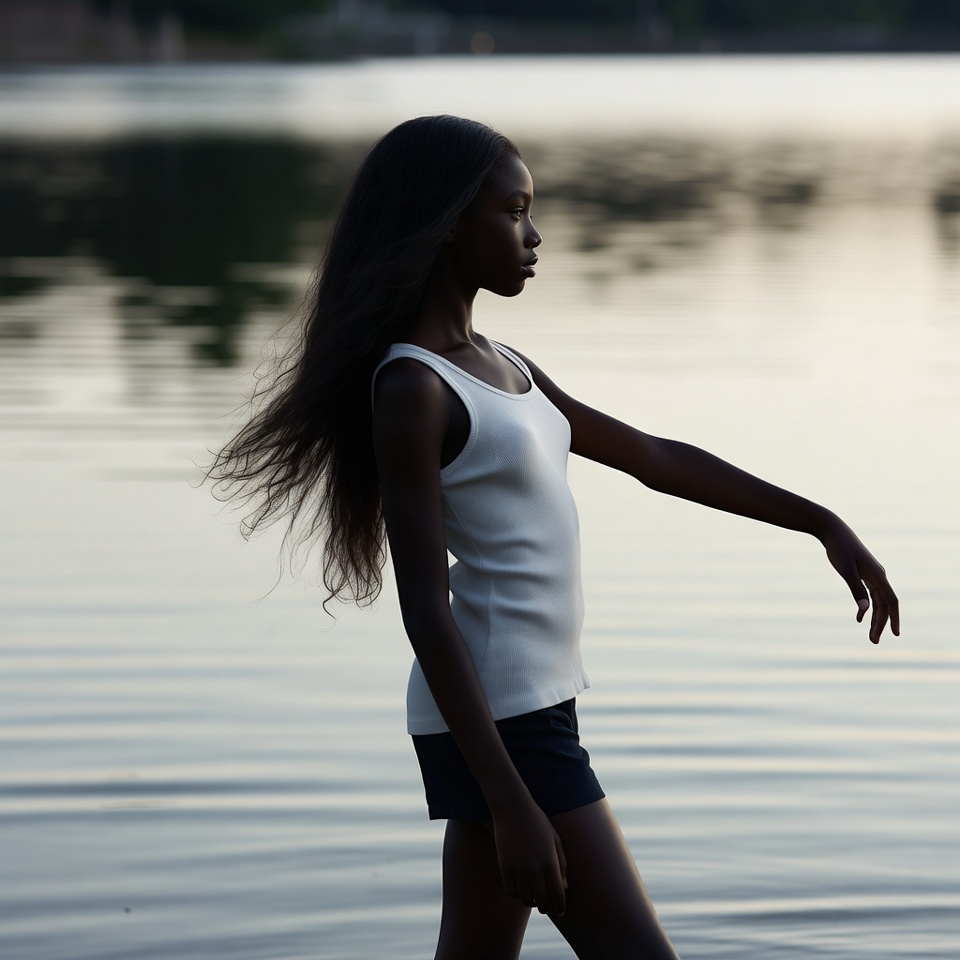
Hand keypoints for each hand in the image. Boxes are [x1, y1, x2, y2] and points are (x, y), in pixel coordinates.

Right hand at [491, 798, 567, 916]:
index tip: (560, 911)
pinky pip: (511, 892)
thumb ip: (561, 864)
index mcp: (550, 862)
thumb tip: (563, 888)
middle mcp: (535, 869)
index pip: (558, 894)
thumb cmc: (538, 822)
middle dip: (546, 907)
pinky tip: (521, 888)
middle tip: (547, 906)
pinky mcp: (505, 868)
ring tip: (534, 896)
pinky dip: (517, 894)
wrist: (513, 808)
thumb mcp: (555, 840)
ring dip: (531, 901)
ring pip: (526, 899)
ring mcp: (518, 869)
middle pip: (542, 901)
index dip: (560, 906)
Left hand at [822, 520, 899, 643]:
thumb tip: (864, 609)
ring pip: (877, 601)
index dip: (894, 618)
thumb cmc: (839, 549)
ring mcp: (872, 575)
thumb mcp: (846, 570)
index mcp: (878, 576)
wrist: (833, 531)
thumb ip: (856, 589)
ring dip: (874, 618)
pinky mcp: (864, 574)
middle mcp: (879, 576)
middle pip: (884, 604)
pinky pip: (869, 594)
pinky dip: (866, 607)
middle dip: (881, 623)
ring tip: (870, 635)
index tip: (895, 634)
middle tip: (874, 641)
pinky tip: (859, 618)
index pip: (891, 601)